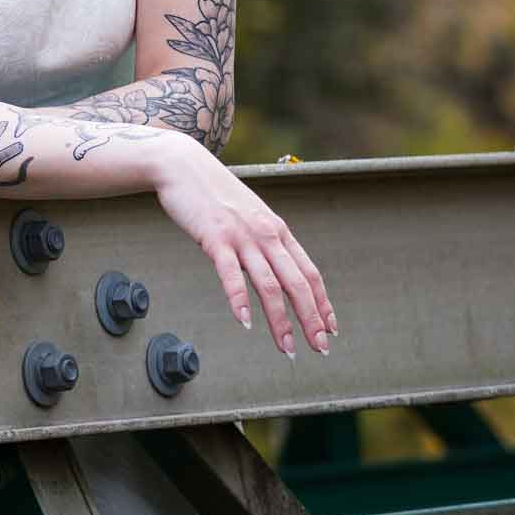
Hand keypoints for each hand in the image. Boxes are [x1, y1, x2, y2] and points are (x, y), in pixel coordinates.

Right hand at [146, 133, 337, 357]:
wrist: (184, 166)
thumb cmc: (214, 194)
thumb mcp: (249, 216)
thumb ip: (262, 241)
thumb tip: (273, 268)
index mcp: (277, 230)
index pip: (309, 272)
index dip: (323, 303)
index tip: (331, 329)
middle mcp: (266, 234)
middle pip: (297, 283)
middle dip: (311, 319)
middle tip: (320, 348)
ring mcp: (242, 236)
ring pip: (269, 285)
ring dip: (280, 321)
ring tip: (288, 348)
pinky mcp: (216, 238)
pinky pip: (231, 274)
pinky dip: (239, 300)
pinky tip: (244, 323)